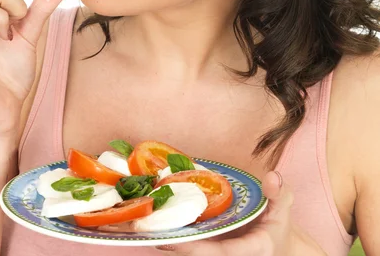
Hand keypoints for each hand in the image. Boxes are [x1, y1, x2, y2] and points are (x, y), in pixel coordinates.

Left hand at [155, 171, 322, 254]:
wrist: (278, 247)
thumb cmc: (279, 228)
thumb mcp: (284, 209)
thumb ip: (279, 194)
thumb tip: (272, 177)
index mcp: (248, 251)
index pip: (218, 253)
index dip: (195, 248)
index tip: (172, 241)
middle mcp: (227, 254)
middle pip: (194, 254)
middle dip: (170, 244)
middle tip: (144, 228)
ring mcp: (216, 250)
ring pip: (188, 250)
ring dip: (166, 238)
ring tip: (140, 222)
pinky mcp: (209, 245)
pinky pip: (188, 242)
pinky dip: (172, 233)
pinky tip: (152, 218)